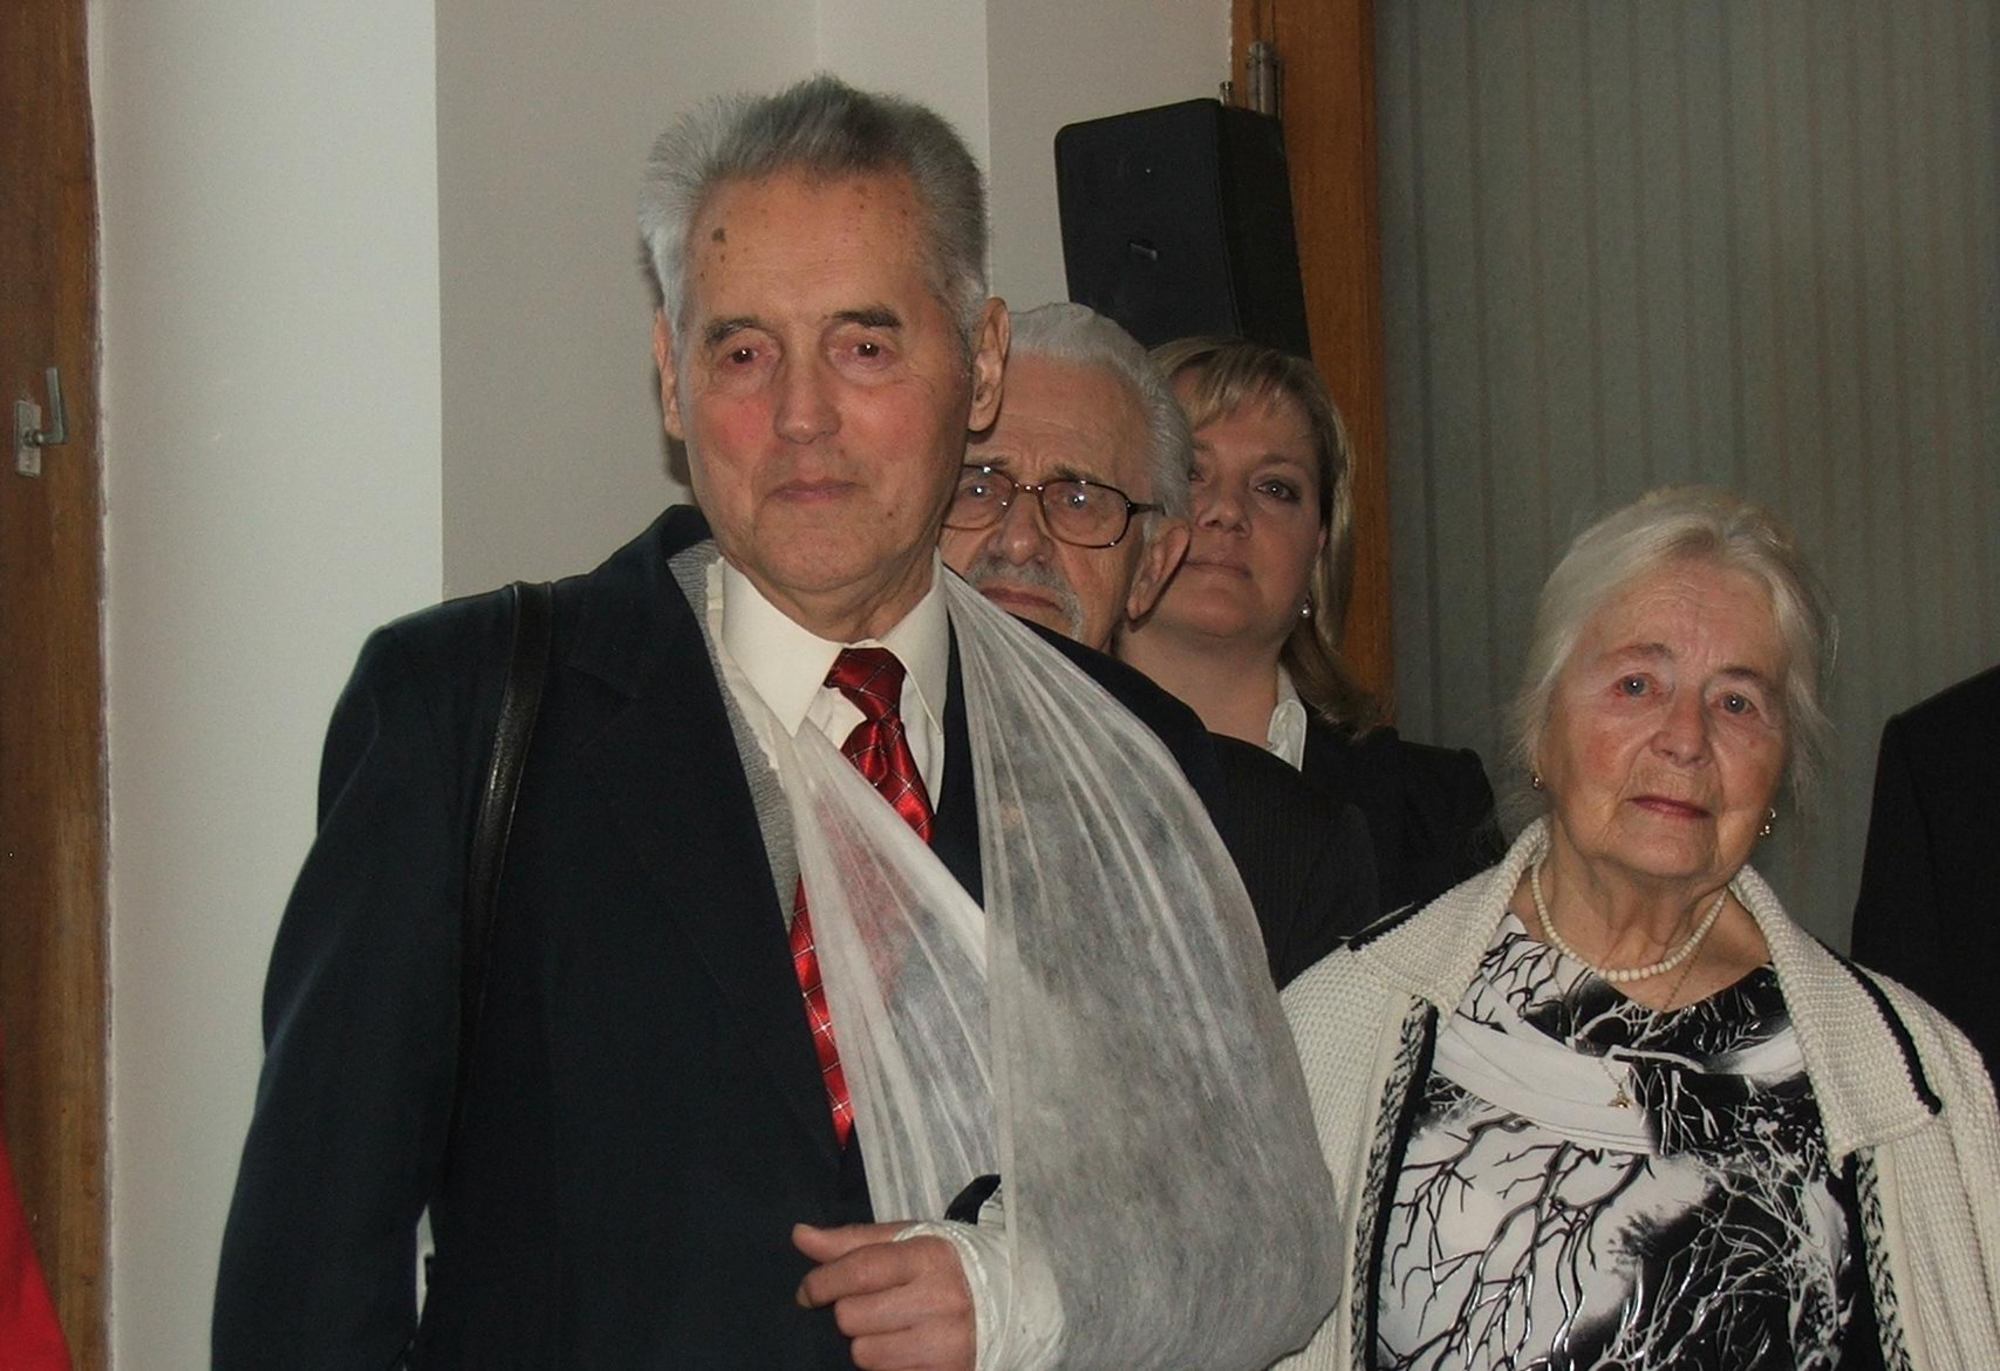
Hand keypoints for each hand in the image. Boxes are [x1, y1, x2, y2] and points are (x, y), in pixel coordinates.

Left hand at [794, 1222, 974, 1370]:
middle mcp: (940, 1300)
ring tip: (894, 1327)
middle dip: (852, 1312)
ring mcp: (945, 1344)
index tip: (808, 1292)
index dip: (821, 1283)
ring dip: (868, 1343)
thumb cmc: (946, 1267)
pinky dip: (889, 1365)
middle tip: (874, 1305)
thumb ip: (852, 1241)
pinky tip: (908, 1348)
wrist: (1010, 1301)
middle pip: (852, 1317)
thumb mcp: (906, 1242)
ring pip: (864, 1354)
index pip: (858, 1271)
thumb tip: (800, 1236)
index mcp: (929, 1256)